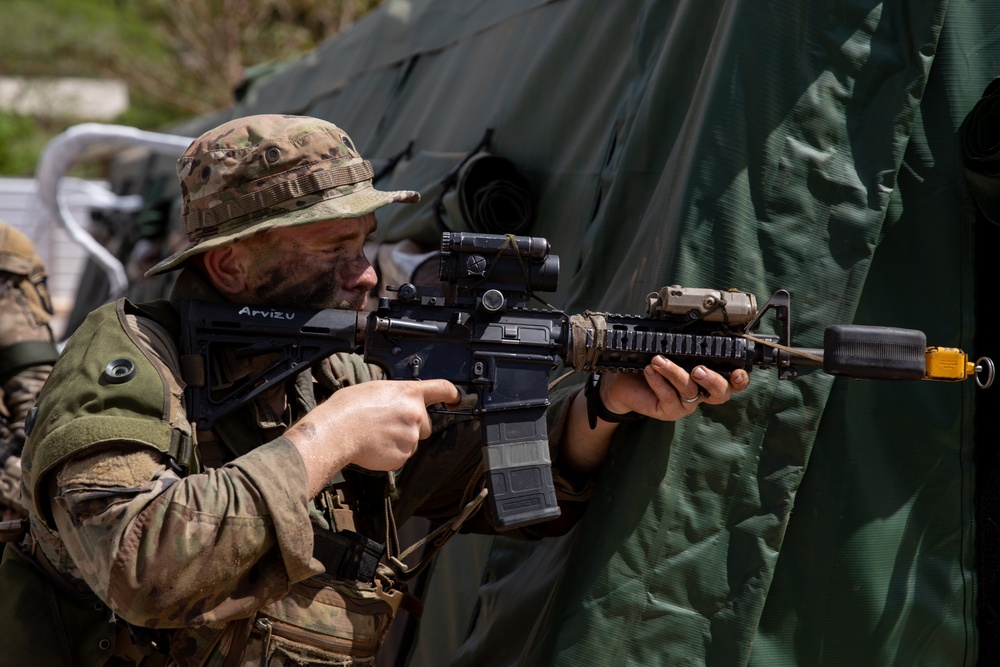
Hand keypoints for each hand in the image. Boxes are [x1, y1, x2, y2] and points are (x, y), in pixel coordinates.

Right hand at [287, 379, 458, 494]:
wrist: (337, 431)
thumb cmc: (349, 408)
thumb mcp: (376, 389)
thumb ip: (396, 396)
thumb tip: (399, 402)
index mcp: (409, 393)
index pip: (442, 389)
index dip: (452, 394)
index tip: (456, 399)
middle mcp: (415, 414)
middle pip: (425, 424)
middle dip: (411, 426)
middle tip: (387, 424)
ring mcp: (410, 437)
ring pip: (412, 442)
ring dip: (400, 440)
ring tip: (376, 435)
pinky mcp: (403, 456)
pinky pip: (402, 456)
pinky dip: (391, 454)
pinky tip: (375, 447)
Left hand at [600, 356, 748, 421]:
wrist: (623, 383)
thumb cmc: (649, 363)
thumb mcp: (669, 350)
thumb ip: (682, 343)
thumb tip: (688, 322)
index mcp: (707, 377)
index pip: (732, 382)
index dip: (739, 380)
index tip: (737, 372)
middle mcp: (701, 392)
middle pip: (720, 394)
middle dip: (712, 380)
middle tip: (698, 369)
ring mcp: (685, 404)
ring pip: (689, 390)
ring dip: (675, 373)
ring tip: (658, 360)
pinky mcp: (668, 411)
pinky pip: (668, 397)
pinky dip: (658, 382)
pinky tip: (649, 371)